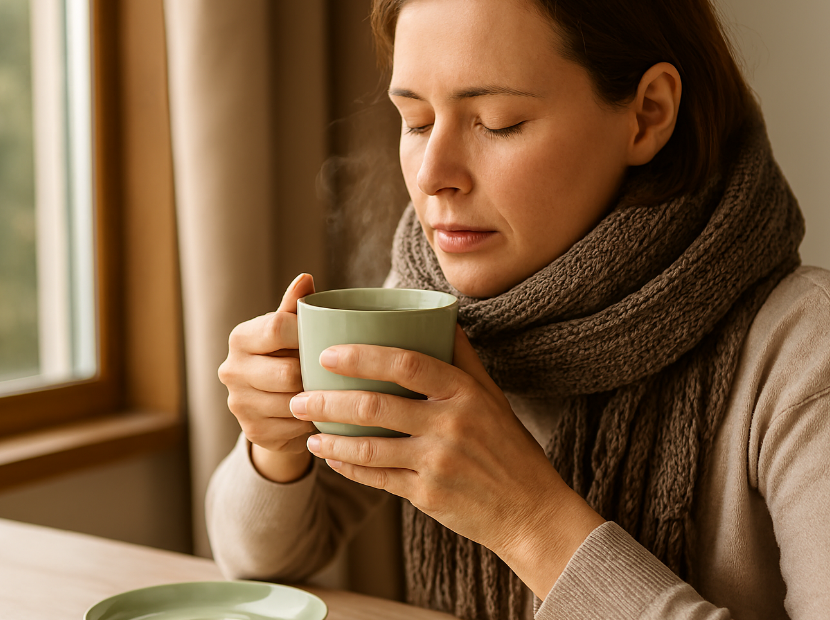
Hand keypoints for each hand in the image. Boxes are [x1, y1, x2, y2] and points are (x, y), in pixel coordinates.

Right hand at [218, 273, 316, 482]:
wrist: (273, 407)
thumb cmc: (287, 356)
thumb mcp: (291, 331)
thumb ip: (296, 307)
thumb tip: (305, 278)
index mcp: (241, 338)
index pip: (277, 328)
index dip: (307, 334)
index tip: (327, 340)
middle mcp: (231, 370)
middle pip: (287, 372)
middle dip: (314, 374)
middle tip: (333, 373)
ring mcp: (239, 404)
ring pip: (293, 403)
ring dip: (317, 400)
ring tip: (330, 394)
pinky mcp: (253, 432)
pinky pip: (295, 427)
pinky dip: (312, 421)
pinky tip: (318, 413)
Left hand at [288, 326, 604, 597]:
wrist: (531, 511)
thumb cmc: (508, 448)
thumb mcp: (492, 397)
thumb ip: (463, 359)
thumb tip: (442, 317)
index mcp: (465, 392)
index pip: (405, 363)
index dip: (362, 355)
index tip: (327, 353)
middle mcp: (451, 424)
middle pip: (375, 404)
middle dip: (327, 399)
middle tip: (298, 396)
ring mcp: (437, 462)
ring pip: (368, 446)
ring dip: (329, 437)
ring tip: (306, 430)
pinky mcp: (427, 494)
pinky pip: (376, 477)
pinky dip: (348, 466)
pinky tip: (330, 457)